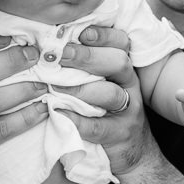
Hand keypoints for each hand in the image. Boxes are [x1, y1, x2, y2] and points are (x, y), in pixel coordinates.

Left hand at [61, 25, 148, 175]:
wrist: (132, 152)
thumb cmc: (107, 112)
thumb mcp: (104, 84)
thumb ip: (87, 66)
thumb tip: (51, 45)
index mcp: (124, 69)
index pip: (121, 43)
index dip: (103, 35)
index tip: (80, 32)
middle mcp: (130, 86)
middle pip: (118, 62)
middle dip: (88, 56)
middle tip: (60, 55)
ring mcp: (129, 111)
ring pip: (111, 94)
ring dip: (81, 88)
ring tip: (54, 86)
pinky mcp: (120, 135)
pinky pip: (99, 126)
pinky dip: (77, 120)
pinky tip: (58, 113)